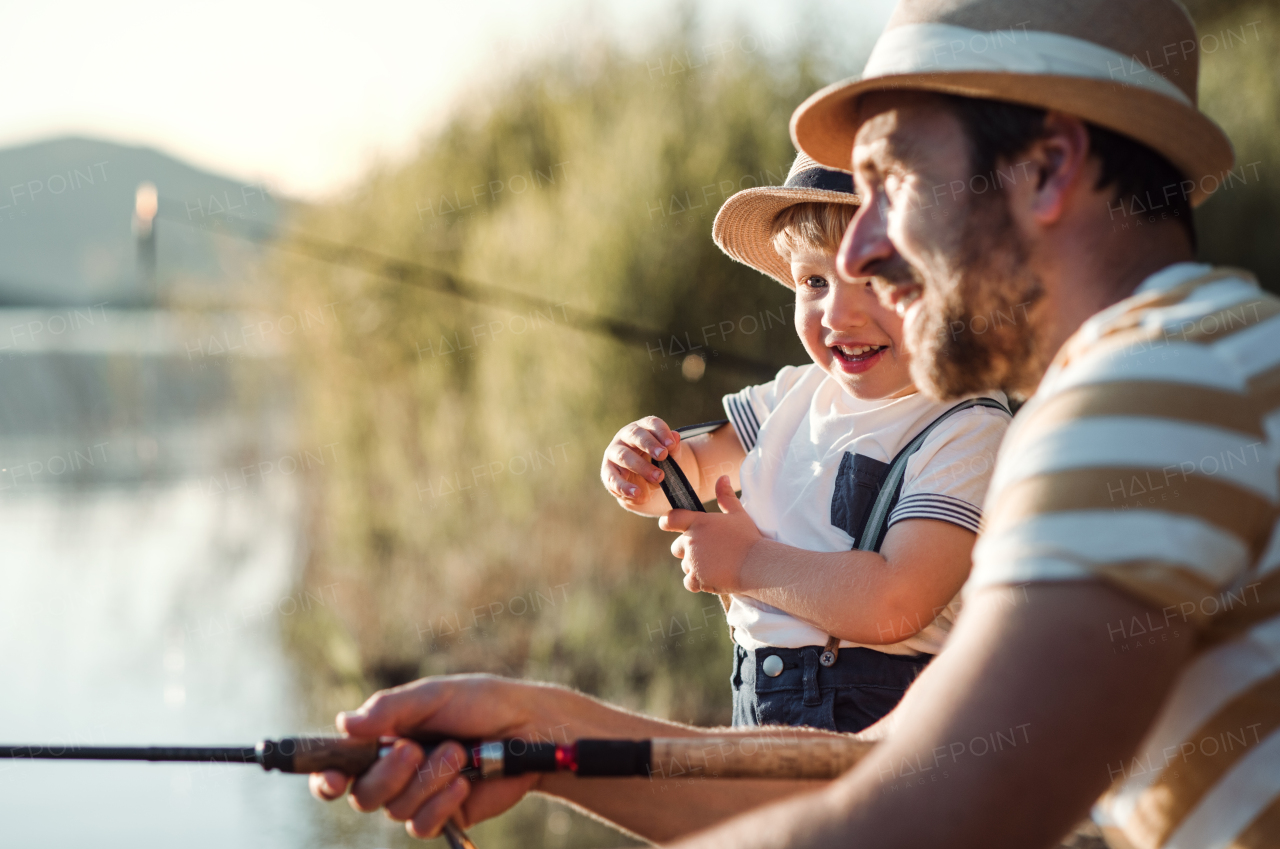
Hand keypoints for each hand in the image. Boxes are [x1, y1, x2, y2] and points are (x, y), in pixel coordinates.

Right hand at [308, 675, 565, 839]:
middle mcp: (396, 770)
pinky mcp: (444, 814)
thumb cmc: (480, 703)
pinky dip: (441, 802)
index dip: (329, 777)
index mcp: (385, 738)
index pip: (341, 765)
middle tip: (415, 748)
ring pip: (395, 810)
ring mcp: (419, 795)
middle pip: (363, 794)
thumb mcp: (433, 696)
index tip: (335, 778)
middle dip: (388, 773)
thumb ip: (389, 710)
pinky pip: (422, 825)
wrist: (527, 729)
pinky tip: (465, 782)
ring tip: (459, 754)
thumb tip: (343, 724)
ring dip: (427, 780)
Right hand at [601, 416, 682, 512]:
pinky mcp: (607, 471)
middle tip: (663, 455)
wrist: (642, 485)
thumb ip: (673, 449)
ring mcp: (614, 453)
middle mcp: (625, 437)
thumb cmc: (656, 464)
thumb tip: (676, 437)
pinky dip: (624, 486)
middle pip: (635, 434)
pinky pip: (612, 478)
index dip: (661, 432)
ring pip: (623, 455)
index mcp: (643, 428)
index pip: (651, 424)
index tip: (671, 445)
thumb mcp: (668, 458)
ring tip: (658, 477)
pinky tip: (636, 492)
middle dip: (649, 444)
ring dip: (641, 466)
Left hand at [659, 476, 761, 593]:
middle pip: (676, 547)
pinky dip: (698, 582)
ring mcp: (693, 561)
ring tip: (717, 565)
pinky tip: (713, 577)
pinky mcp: (697, 578)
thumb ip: (726, 496)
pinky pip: (689, 582)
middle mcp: (691, 541)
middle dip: (688, 550)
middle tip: (710, 553)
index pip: (670, 519)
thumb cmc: (748, 538)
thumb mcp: (738, 514)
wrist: (757, 564)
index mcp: (698, 523)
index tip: (669, 525)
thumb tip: (722, 477)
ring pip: (685, 565)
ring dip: (696, 567)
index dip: (667, 522)